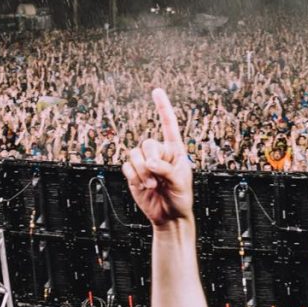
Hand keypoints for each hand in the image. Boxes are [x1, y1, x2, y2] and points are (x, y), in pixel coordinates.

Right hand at [123, 88, 193, 229]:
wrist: (168, 216)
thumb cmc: (180, 197)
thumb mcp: (180, 182)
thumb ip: (166, 169)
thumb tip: (149, 162)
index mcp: (176, 150)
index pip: (169, 125)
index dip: (163, 107)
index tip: (156, 91)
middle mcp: (159, 153)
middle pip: (147, 143)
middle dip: (151, 160)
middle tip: (158, 178)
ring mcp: (145, 162)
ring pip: (134, 154)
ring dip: (142, 172)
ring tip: (152, 185)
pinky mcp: (133, 173)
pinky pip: (127, 167)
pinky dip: (134, 178)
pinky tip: (144, 187)